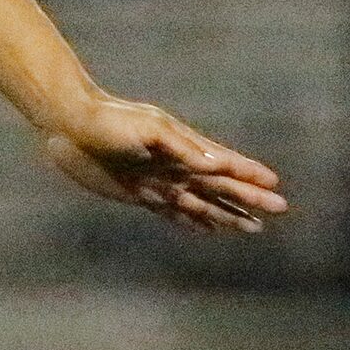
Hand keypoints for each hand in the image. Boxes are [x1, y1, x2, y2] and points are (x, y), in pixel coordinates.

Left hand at [43, 95, 286, 232]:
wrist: (70, 125)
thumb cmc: (109, 120)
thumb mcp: (149, 128)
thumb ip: (182, 147)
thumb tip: (214, 165)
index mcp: (183, 147)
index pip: (224, 163)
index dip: (248, 174)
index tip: (274, 183)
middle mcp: (176, 167)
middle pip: (221, 187)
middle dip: (249, 199)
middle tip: (279, 208)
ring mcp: (160, 182)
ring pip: (203, 203)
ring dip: (228, 215)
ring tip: (253, 227)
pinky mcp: (139, 195)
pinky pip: (174, 212)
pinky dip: (194, 221)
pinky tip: (209, 228)